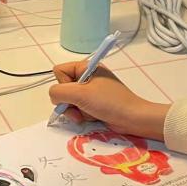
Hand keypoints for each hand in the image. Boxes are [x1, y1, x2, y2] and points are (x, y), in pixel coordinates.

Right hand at [49, 62, 169, 139]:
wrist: (132, 118)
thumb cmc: (109, 102)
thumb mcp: (81, 94)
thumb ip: (59, 92)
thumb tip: (54, 97)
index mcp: (86, 67)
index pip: (59, 71)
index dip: (63, 84)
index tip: (75, 92)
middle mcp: (87, 76)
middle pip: (63, 88)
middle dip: (69, 102)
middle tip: (80, 108)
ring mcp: (91, 91)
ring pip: (69, 101)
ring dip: (76, 111)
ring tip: (88, 114)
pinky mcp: (95, 103)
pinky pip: (79, 108)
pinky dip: (83, 115)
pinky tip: (92, 117)